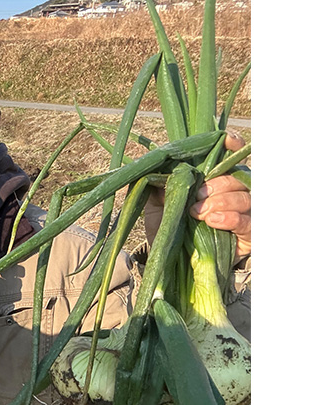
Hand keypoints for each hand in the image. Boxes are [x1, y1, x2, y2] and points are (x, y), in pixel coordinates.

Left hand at [144, 131, 249, 258]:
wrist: (170, 263)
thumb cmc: (167, 228)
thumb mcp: (155, 204)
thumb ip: (157, 185)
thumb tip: (157, 169)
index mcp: (213, 180)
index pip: (231, 156)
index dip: (234, 145)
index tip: (228, 142)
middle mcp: (233, 193)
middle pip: (237, 178)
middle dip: (216, 186)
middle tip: (196, 199)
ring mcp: (244, 213)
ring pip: (245, 197)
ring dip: (221, 202)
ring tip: (199, 214)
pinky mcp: (249, 235)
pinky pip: (248, 222)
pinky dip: (230, 219)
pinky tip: (213, 221)